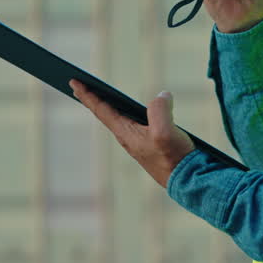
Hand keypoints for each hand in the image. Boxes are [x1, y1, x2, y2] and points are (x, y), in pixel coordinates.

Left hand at [69, 80, 195, 187]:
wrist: (188, 181)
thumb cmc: (174, 158)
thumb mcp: (165, 131)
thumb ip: (159, 109)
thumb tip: (163, 96)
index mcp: (126, 133)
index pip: (101, 109)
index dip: (87, 94)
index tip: (73, 82)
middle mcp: (128, 137)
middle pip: (105, 113)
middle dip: (91, 98)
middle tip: (78, 86)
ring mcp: (139, 141)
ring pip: (119, 118)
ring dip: (107, 105)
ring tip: (100, 95)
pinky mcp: (151, 144)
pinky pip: (133, 122)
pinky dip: (126, 112)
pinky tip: (131, 109)